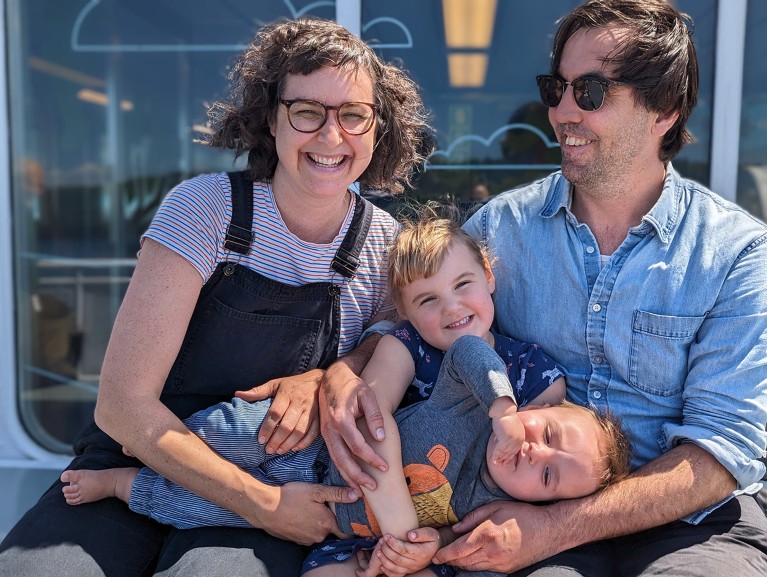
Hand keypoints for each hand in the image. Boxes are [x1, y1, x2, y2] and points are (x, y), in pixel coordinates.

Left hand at [235, 368, 323, 453]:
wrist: (318, 381)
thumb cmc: (292, 384)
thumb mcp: (275, 384)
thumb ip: (258, 391)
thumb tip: (238, 394)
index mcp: (287, 393)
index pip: (275, 413)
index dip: (267, 428)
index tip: (260, 440)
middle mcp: (299, 402)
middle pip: (287, 425)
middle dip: (276, 440)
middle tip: (268, 450)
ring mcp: (311, 410)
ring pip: (300, 431)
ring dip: (288, 444)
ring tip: (279, 451)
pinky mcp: (320, 417)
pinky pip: (313, 433)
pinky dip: (304, 443)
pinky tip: (294, 448)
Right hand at [252, 482, 357, 544]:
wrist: (265, 508)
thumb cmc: (291, 497)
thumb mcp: (316, 491)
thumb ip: (337, 494)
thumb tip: (357, 495)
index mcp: (327, 524)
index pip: (347, 531)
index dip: (351, 524)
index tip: (352, 517)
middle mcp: (319, 536)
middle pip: (332, 530)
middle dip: (331, 519)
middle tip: (325, 505)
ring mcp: (307, 540)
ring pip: (319, 532)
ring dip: (318, 523)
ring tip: (311, 509)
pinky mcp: (296, 541)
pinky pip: (307, 534)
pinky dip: (307, 526)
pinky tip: (301, 515)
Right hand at [320, 361, 387, 491]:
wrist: (332, 378)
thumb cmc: (352, 385)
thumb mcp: (367, 395)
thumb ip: (374, 416)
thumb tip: (381, 438)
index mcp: (340, 419)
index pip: (357, 446)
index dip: (371, 458)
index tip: (385, 467)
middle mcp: (329, 429)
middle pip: (343, 459)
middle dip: (358, 476)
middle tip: (374, 487)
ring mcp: (325, 433)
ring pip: (336, 461)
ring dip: (349, 477)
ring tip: (362, 491)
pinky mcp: (325, 435)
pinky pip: (333, 456)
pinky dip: (342, 469)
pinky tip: (351, 479)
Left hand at [357, 529, 441, 576]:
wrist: (436, 549)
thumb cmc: (432, 539)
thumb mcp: (430, 533)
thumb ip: (421, 533)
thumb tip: (410, 535)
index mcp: (421, 553)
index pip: (404, 550)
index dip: (393, 544)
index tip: (386, 536)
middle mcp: (416, 563)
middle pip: (398, 559)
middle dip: (387, 550)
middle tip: (381, 541)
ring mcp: (411, 569)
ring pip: (395, 568)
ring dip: (384, 560)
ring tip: (378, 551)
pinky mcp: (408, 571)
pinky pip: (396, 575)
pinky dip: (387, 571)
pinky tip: (381, 565)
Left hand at [433, 501, 561, 572]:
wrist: (548, 530)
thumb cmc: (522, 515)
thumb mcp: (495, 507)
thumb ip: (473, 517)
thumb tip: (456, 528)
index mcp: (486, 534)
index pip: (458, 549)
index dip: (444, 554)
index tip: (435, 556)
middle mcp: (491, 552)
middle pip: (463, 562)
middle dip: (449, 561)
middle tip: (439, 558)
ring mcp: (499, 563)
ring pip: (472, 568)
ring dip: (460, 565)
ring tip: (452, 559)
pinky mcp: (506, 569)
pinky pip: (484, 569)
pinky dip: (474, 566)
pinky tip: (470, 561)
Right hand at [490, 412, 524, 464]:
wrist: (503, 410)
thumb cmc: (505, 416)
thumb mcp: (511, 426)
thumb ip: (510, 434)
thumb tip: (505, 439)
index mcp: (520, 437)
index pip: (514, 450)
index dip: (509, 456)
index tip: (505, 460)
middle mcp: (517, 440)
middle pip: (510, 452)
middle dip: (504, 459)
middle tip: (500, 464)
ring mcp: (511, 441)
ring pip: (504, 452)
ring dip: (499, 459)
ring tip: (495, 463)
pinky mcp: (504, 440)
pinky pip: (499, 450)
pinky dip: (495, 456)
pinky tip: (493, 460)